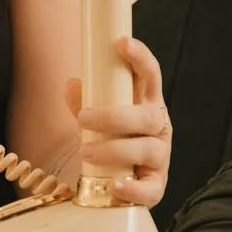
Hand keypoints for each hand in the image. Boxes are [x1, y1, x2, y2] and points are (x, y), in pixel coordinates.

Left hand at [63, 35, 171, 207]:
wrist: (112, 178)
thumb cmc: (107, 139)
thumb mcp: (93, 117)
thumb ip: (82, 101)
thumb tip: (72, 85)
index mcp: (146, 103)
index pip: (150, 75)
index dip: (140, 57)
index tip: (122, 42)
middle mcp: (158, 127)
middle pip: (147, 116)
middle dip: (114, 116)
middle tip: (83, 118)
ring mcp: (160, 156)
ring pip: (147, 149)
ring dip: (114, 149)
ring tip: (86, 151)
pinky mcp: (156, 185)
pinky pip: (150, 189)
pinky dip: (133, 188)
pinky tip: (115, 185)